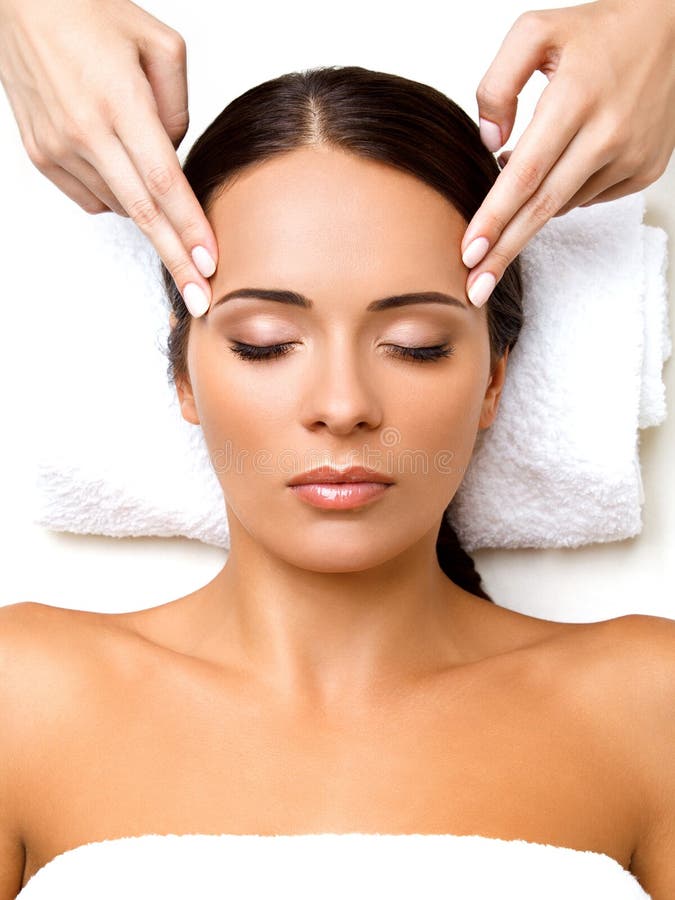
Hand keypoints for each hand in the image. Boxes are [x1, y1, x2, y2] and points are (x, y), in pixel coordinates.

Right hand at [0, 0, 216, 316]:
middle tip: (199, 298)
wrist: (20, 1)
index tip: (210, 263)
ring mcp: (59, 147)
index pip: (164, 181)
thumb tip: (176, 157)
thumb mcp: (159, 45)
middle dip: (175, 260)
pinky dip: (115, 195)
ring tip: (160, 198)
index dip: (189, 227)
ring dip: (147, 213)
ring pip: (119, 204)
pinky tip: (119, 171)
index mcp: (120, 102)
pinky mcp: (41, 156)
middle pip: (143, 212)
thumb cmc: (91, 14)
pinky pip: (92, 197)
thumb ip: (178, 109)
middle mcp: (86, 131)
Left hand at [461, 0, 674, 307]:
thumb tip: (490, 144)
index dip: (495, 218)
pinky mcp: (644, 169)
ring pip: (563, 204)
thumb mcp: (535, 31)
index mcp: (577, 97)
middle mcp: (608, 132)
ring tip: (513, 190)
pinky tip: (558, 166)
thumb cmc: (598, 30)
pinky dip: (563, 192)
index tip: (468, 253)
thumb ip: (498, 82)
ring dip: (530, 208)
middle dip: (504, 251)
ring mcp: (631, 155)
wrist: (671, 26)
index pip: (526, 174)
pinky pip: (588, 197)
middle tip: (475, 287)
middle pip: (543, 207)